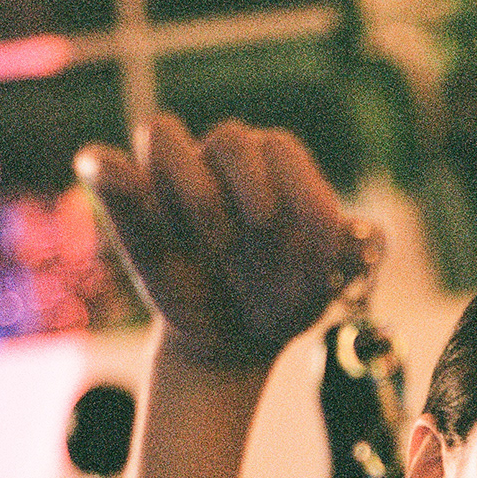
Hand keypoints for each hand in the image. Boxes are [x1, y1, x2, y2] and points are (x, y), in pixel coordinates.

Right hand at [76, 116, 369, 367]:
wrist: (233, 341)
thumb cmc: (283, 302)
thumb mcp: (325, 289)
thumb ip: (350, 257)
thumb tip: (370, 235)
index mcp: (276, 169)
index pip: (281, 150)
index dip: (298, 189)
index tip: (313, 244)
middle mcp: (225, 163)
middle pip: (230, 139)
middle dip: (247, 186)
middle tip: (256, 233)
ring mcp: (176, 179)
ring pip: (165, 136)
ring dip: (189, 187)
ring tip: (209, 244)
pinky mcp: (134, 204)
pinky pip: (107, 168)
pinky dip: (106, 170)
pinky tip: (108, 174)